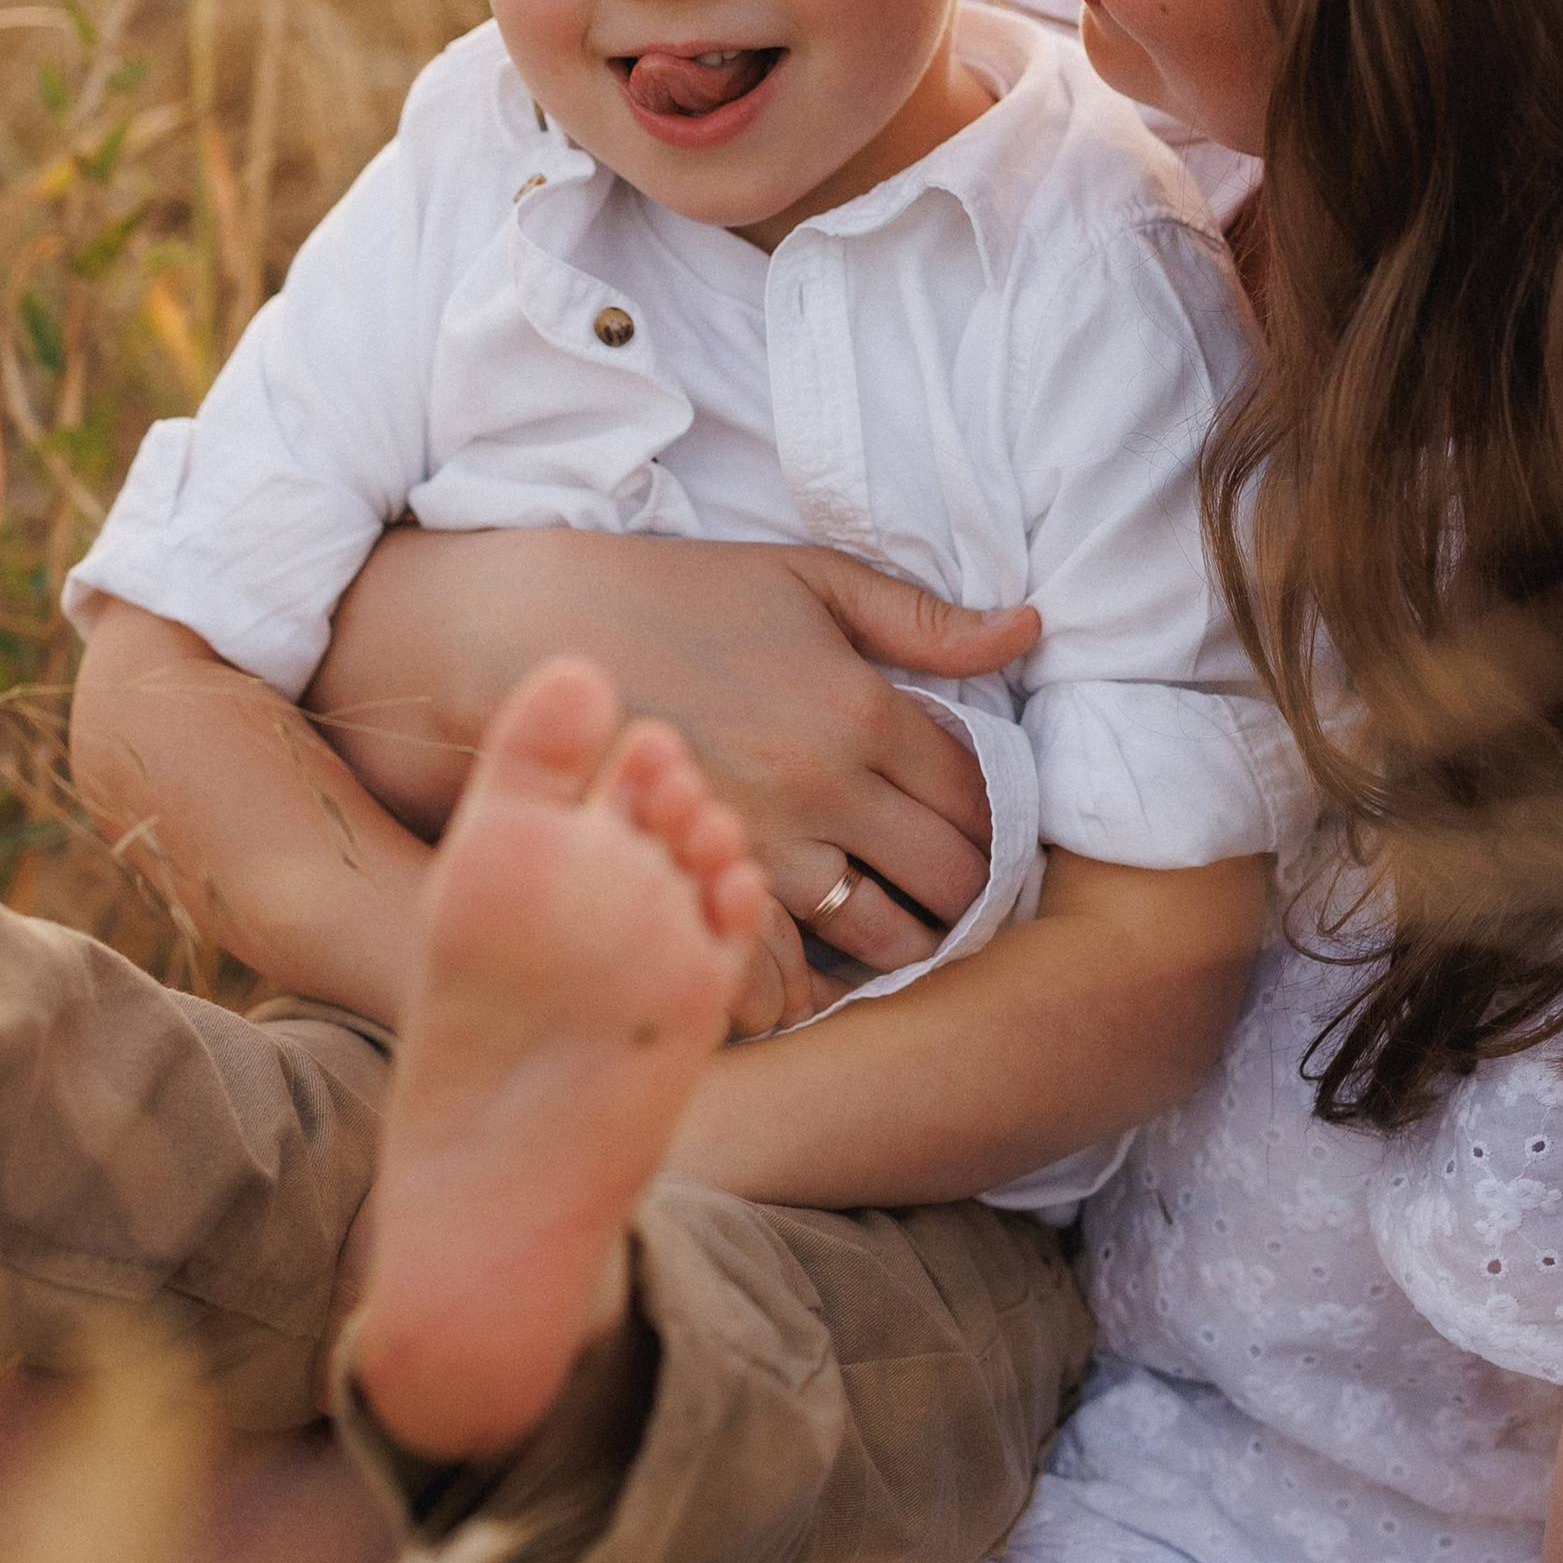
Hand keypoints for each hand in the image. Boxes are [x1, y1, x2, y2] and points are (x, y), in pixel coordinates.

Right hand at [308, 529, 1038, 975]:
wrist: (537, 635)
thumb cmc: (677, 596)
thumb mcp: (806, 579)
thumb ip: (919, 616)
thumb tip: (1025, 629)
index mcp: (861, 708)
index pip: (979, 798)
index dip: (997, 822)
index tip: (982, 829)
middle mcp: (827, 790)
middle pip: (950, 880)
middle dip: (966, 892)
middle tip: (952, 890)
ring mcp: (763, 850)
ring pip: (884, 943)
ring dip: (905, 945)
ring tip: (896, 928)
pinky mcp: (698, 888)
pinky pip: (786, 975)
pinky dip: (813, 983)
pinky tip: (813, 962)